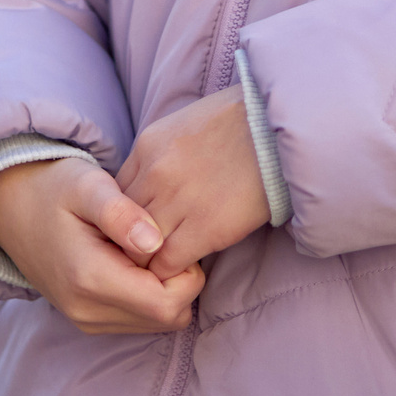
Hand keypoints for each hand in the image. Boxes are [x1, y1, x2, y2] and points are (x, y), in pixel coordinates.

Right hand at [0, 156, 205, 333]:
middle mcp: (87, 310)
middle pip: (167, 317)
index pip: (168, 303)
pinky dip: (149, 295)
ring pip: (158, 323)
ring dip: (165, 288)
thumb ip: (121, 213)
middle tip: (163, 238)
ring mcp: (86, 320)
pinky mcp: (88, 321)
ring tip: (145, 246)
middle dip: (180, 281)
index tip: (174, 236)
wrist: (11, 208)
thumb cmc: (54, 188)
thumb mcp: (87, 185)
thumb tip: (155, 242)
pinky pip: (140, 321)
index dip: (187, 272)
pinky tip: (134, 260)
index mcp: (90, 278)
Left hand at [117, 86, 270, 279]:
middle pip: (120, 225)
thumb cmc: (243, 121)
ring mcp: (178, 200)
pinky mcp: (206, 227)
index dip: (123, 219)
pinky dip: (172, 274)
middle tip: (145, 258)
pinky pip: (169, 263)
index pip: (113, 195)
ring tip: (163, 269)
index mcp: (148, 145)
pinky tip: (185, 272)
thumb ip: (163, 153)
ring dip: (150, 263)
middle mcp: (155, 173)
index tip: (136, 231)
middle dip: (129, 245)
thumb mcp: (187, 123)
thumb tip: (153, 180)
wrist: (282, 125)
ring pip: (139, 248)